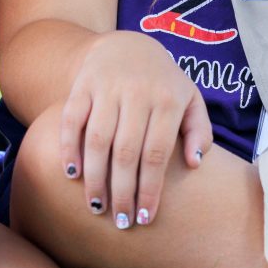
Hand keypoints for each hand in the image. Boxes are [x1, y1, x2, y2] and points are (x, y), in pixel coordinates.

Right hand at [60, 30, 211, 230]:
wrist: (128, 45)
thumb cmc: (164, 84)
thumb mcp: (191, 99)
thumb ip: (199, 130)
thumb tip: (195, 163)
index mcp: (167, 100)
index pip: (156, 153)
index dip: (149, 188)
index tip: (144, 218)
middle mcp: (137, 93)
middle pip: (126, 152)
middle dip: (122, 191)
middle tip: (120, 222)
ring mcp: (107, 88)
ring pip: (97, 139)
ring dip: (95, 177)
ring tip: (96, 207)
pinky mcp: (82, 86)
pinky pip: (72, 119)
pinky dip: (68, 146)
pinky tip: (72, 173)